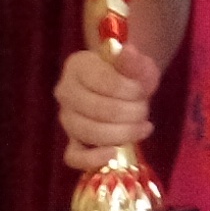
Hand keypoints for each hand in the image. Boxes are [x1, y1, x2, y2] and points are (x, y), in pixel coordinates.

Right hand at [57, 44, 161, 167]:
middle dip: (130, 112)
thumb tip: (129, 52)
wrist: (126, 90)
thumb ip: (134, 61)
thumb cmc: (130, 76)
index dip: (129, 90)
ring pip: (88, 132)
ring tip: (142, 127)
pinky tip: (115, 153)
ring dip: (122, 133)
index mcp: (78, 66)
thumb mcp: (139, 64)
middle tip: (144, 110)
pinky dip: (93, 159)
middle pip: (96, 109)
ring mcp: (67, 118)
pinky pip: (73, 156)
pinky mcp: (73, 142)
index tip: (144, 91)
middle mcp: (65, 92)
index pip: (102, 81)